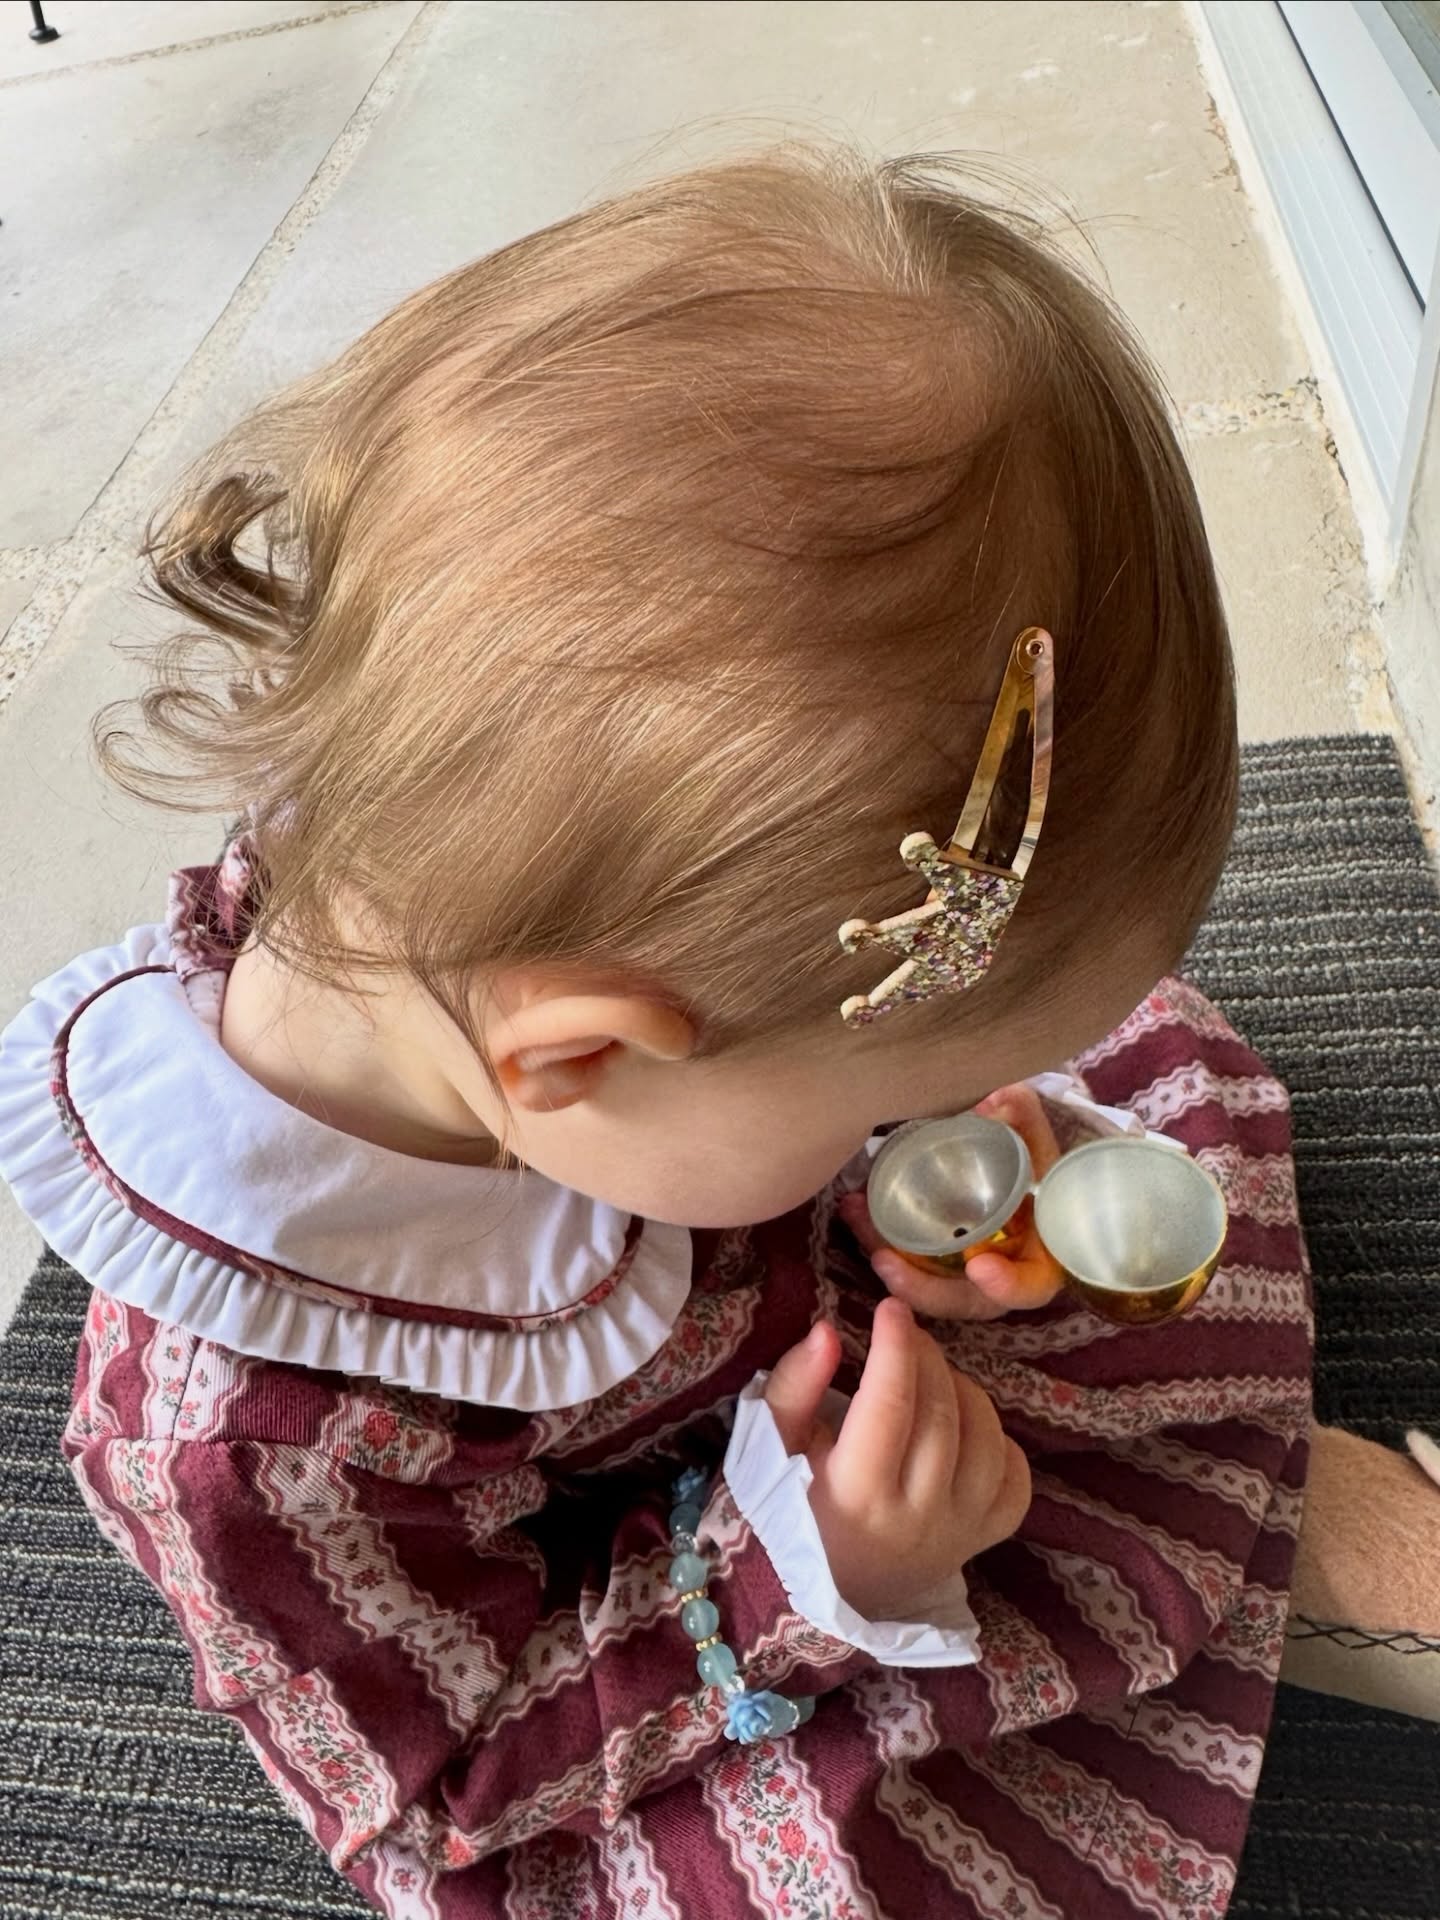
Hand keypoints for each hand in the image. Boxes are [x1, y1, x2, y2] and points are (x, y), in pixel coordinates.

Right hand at [763, 1300, 1030, 1620]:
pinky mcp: (982, 1541)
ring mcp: (957, 1533)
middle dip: (926, 1355)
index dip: (895, 1347)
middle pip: (941, 1415)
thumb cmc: (785, 1509)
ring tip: (932, 1377)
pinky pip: (1016, 1482)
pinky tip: (967, 1427)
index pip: (889, 1405)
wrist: (819, 1594)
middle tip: (906, 1332)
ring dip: (964, 1390)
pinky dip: (1001, 1442)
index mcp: (855, 1496)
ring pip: (986, 1440)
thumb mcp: (770, 1447)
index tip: (890, 1307)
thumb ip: (794, 1386)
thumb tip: (829, 1331)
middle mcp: (915, 1519)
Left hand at [837, 1084, 1065, 1320]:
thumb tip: (996, 1100)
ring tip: (856, 1216)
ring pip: (921, 1285)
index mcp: (1036, 1260)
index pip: (1029, 1289)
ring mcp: (959, 1277)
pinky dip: (876, 1239)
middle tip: (884, 1258)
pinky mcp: (927, 1264)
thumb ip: (1022, 1117)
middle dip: (918, 1283)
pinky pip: (902, 1263)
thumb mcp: (1034, 1141)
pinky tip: (853, 1207)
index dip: (1007, 1285)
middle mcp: (996, 1280)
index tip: (979, 1266)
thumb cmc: (1030, 1164)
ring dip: (885, 1258)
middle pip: (958, 1299)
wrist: (1007, 1171)